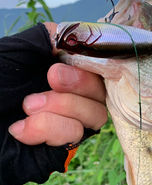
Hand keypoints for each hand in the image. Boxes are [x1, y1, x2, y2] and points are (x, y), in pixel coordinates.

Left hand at [8, 23, 107, 145]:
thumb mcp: (17, 50)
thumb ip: (53, 37)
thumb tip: (84, 36)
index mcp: (60, 71)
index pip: (97, 67)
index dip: (94, 62)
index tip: (73, 57)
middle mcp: (69, 97)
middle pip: (102, 91)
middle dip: (79, 82)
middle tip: (51, 78)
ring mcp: (67, 124)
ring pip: (94, 114)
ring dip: (61, 106)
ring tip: (27, 107)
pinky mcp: (61, 148)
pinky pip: (74, 134)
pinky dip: (48, 128)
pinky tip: (20, 129)